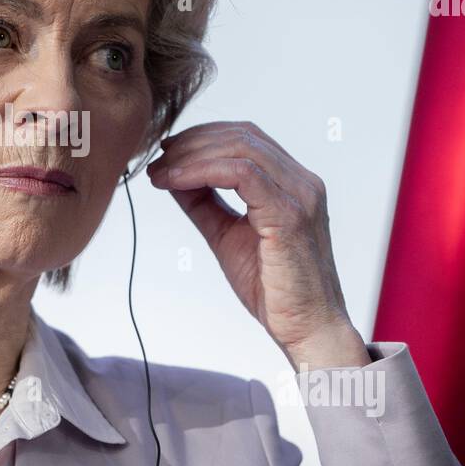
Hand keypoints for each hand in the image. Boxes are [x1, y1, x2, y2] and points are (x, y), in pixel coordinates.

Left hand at [146, 121, 366, 364]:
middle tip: (158, 160)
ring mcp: (299, 195)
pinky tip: (175, 182)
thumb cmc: (274, 290)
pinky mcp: (289, 215)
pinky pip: (241, 174)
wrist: (306, 329)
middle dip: (192, 142)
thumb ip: (204, 204)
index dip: (202, 138)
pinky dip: (201, 171)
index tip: (167, 154)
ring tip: (161, 172)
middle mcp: (301, 182)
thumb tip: (172, 177)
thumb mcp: (227, 236)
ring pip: (240, 149)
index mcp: (292, 184)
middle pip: (241, 136)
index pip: (246, 138)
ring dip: (192, 155)